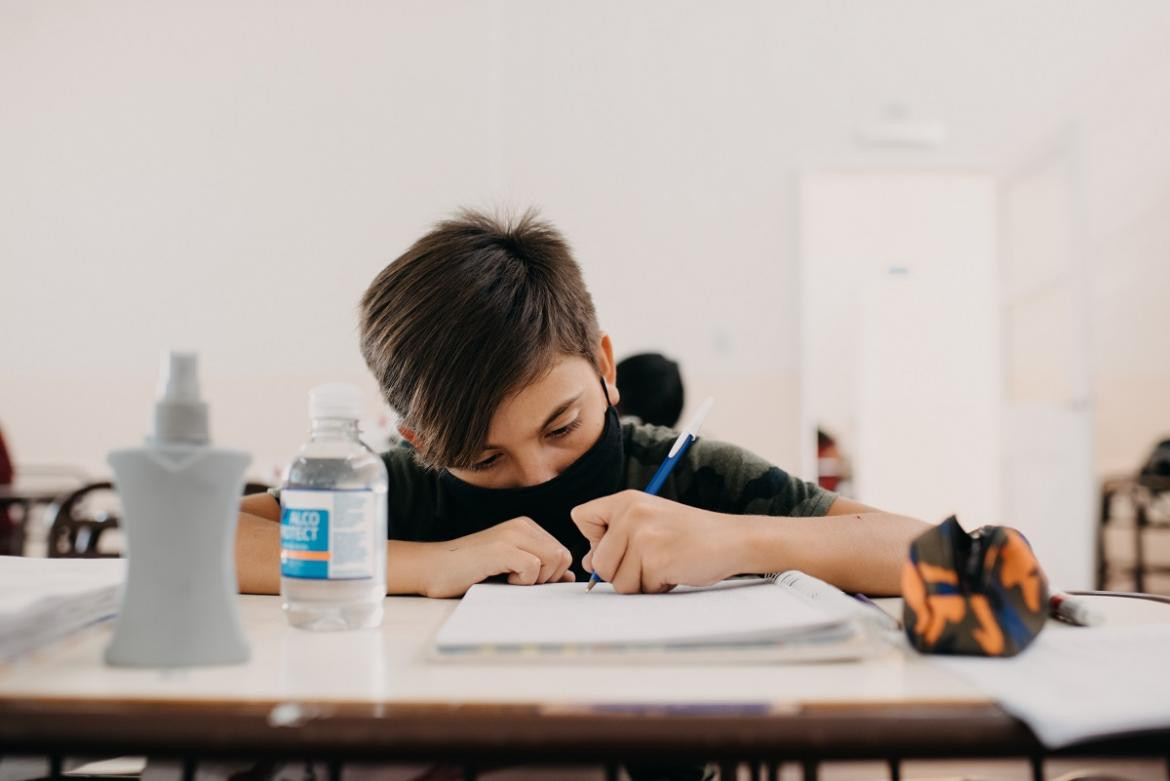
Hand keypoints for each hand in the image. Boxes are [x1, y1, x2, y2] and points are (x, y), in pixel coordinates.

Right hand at [419, 517, 574, 597]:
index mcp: (527, 527)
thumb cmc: (470, 572)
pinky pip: (534, 568)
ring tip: (508, 578)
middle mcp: (522, 525)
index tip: (527, 582)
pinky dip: (523, 581)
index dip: (551, 575)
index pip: (562, 553)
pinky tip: (502, 578)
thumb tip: (571, 577)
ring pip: (554, 560)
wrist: (433, 568)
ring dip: (535, 579)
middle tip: (518, 582)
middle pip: (563, 556)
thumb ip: (541, 571)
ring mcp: (512, 535)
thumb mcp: (512, 569)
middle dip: (547, 577)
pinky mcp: (502, 548)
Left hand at [570, 490, 747, 593]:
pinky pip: (641, 588)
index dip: (594, 540)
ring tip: (664, 564)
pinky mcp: (655, 558)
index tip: (619, 544)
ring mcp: (642, 535)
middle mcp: (630, 513)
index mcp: (625, 500)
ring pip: (616, 581)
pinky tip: (675, 570)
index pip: (580, 518)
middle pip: (598, 562)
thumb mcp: (648, 524)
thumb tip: (588, 565)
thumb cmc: (690, 535)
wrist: (732, 539)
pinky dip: (657, 588)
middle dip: (621, 572)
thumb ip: (616, 540)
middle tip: (651, 560)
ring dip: (640, 583)